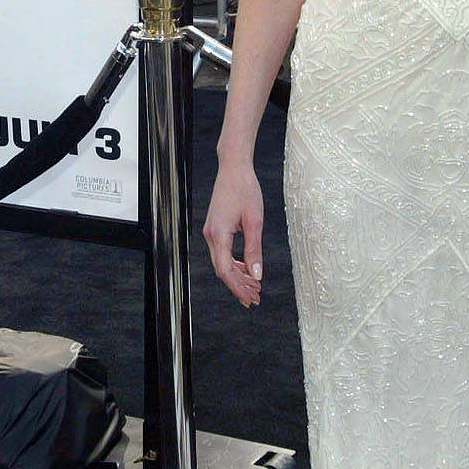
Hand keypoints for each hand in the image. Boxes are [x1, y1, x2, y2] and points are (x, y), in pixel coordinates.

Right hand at [203, 158, 263, 306]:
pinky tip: (246, 268)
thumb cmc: (245, 190)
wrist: (234, 168)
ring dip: (237, 276)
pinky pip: (222, 252)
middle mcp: (210, 235)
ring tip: (254, 286)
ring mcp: (211, 232)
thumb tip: (257, 275)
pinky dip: (234, 263)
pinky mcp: (215, 228)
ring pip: (222, 262)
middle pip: (222, 270)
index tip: (250, 299)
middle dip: (238, 285)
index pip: (226, 271)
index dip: (238, 287)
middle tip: (255, 298)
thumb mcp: (255, 221)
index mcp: (219, 235)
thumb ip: (254, 250)